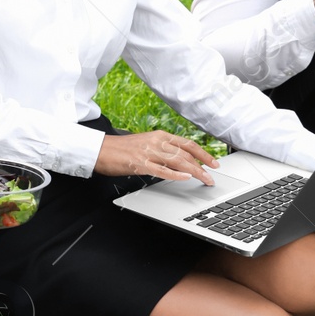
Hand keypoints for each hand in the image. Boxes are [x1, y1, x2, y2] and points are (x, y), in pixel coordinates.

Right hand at [96, 131, 219, 185]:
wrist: (99, 149)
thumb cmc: (121, 149)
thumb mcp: (145, 143)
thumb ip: (162, 149)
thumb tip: (179, 159)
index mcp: (159, 136)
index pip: (187, 144)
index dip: (203, 153)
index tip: (214, 162)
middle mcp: (156, 142)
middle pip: (186, 154)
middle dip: (203, 165)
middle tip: (213, 176)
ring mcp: (148, 153)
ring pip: (178, 162)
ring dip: (195, 172)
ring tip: (205, 180)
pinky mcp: (140, 164)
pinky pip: (161, 170)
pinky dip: (175, 174)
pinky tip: (185, 178)